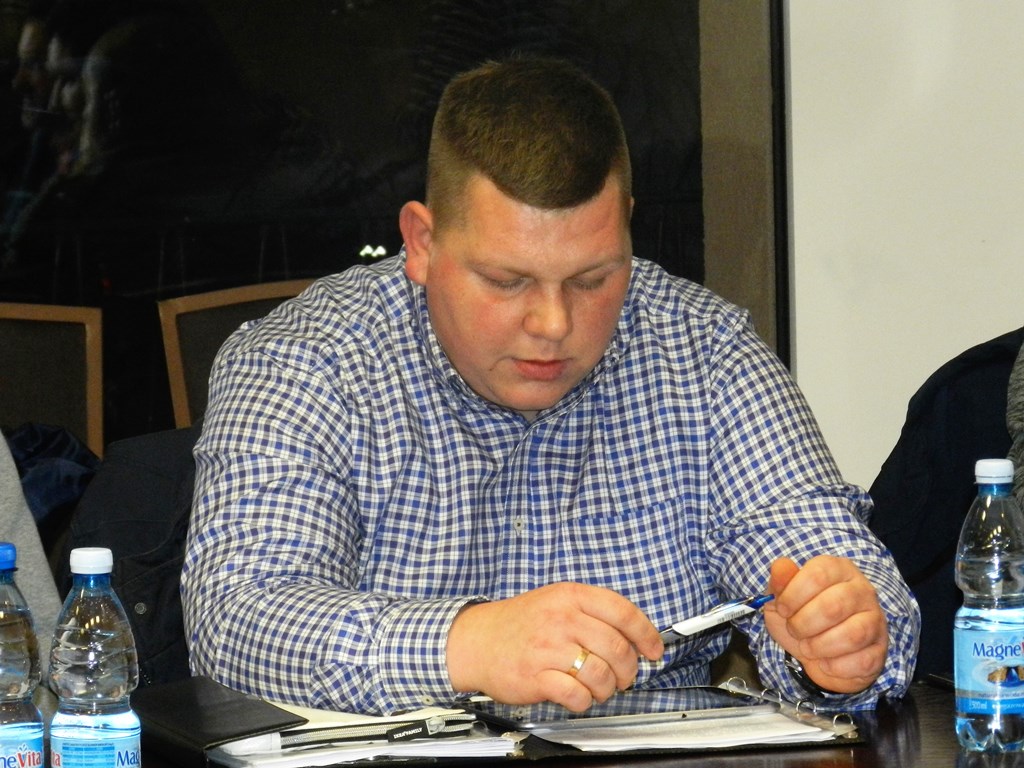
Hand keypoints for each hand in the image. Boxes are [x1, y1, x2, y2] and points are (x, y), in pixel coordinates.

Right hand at [446, 582, 662, 711]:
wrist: (476, 640)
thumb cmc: (519, 623)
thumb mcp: (555, 602)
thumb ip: (591, 613)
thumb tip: (634, 636)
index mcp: (569, 596)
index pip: (622, 611)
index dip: (646, 633)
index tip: (653, 649)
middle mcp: (561, 618)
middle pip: (616, 647)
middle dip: (628, 669)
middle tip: (624, 676)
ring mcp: (547, 647)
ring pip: (601, 674)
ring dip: (607, 688)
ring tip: (598, 687)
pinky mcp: (535, 676)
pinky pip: (576, 694)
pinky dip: (584, 701)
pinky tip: (576, 695)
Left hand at [763, 555, 887, 694]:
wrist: (814, 654)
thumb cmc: (799, 617)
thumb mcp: (781, 597)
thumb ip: (780, 580)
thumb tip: (781, 567)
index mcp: (838, 569)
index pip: (818, 575)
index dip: (793, 595)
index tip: (782, 609)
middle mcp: (862, 590)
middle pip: (834, 606)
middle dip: (804, 624)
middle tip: (794, 630)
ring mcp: (875, 619)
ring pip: (853, 635)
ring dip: (820, 646)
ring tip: (808, 648)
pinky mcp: (880, 649)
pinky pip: (863, 661)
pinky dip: (836, 667)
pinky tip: (825, 663)